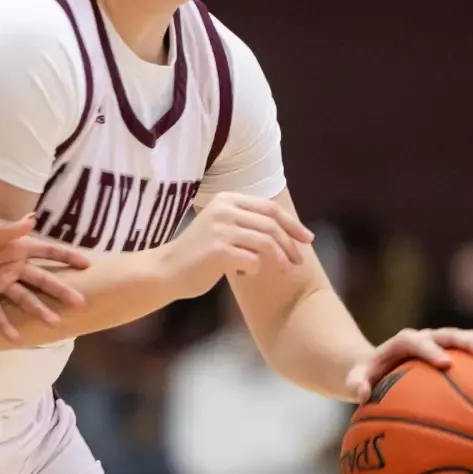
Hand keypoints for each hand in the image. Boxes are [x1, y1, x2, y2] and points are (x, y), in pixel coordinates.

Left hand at [0, 214, 90, 341]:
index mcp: (13, 246)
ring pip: (23, 298)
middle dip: (60, 290)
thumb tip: (33, 218)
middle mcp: (10, 265)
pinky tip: (15, 338)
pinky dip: (4, 325)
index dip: (65, 257)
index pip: (45, 251)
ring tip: (54, 324)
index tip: (87, 264)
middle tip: (80, 303)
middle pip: (40, 279)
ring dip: (38, 310)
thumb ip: (6, 228)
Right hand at [163, 192, 313, 298]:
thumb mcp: (221, 228)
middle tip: (298, 261)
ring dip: (279, 259)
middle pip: (271, 224)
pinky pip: (253, 261)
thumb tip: (286, 232)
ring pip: (266, 242)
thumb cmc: (198, 254)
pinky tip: (241, 274)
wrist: (165, 270)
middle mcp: (224, 209)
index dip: (292, 224)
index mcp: (226, 199)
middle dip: (290, 244)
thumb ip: (247, 224)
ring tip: (282, 270)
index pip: (269, 208)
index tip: (307, 239)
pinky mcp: (219, 251)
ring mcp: (221, 229)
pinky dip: (254, 270)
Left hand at [341, 327, 472, 403]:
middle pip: (449, 334)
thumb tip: (361, 394)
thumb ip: (357, 384)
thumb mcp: (356, 379)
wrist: (377, 364)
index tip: (445, 364)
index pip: (416, 341)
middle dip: (468, 342)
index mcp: (403, 342)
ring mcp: (441, 342)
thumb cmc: (367, 376)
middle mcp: (426, 338)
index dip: (431, 350)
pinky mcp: (454, 351)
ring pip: (467, 338)